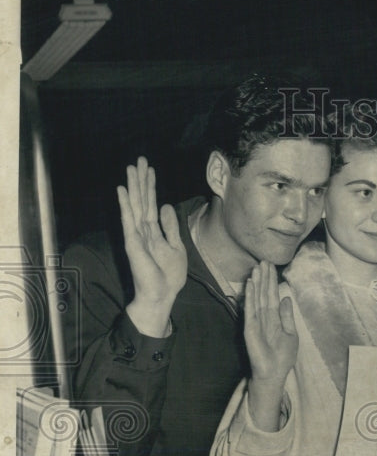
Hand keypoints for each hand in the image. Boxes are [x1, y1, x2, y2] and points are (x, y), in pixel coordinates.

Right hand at [118, 157, 186, 336]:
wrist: (161, 295)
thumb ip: (170, 227)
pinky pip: (129, 220)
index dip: (151, 187)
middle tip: (140, 159)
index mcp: (153, 232)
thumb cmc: (168, 276)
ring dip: (133, 186)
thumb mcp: (176, 247)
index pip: (151, 204)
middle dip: (141, 180)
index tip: (150, 169)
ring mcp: (137, 236)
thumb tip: (167, 206)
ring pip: (135, 205)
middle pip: (142, 200)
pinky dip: (126, 205)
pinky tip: (122, 190)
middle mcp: (143, 231)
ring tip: (131, 167)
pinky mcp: (133, 243)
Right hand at [245, 262, 298, 384]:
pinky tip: (250, 285)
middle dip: (264, 277)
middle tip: (262, 260)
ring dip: (256, 283)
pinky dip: (250, 297)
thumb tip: (286, 297)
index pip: (273, 295)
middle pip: (264, 293)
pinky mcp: (250, 328)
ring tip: (256, 268)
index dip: (272, 281)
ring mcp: (256, 321)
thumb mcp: (291, 333)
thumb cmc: (283, 356)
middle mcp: (264, 317)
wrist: (274, 372)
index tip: (271, 266)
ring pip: (257, 298)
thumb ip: (287, 316)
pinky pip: (250, 310)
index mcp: (274, 317)